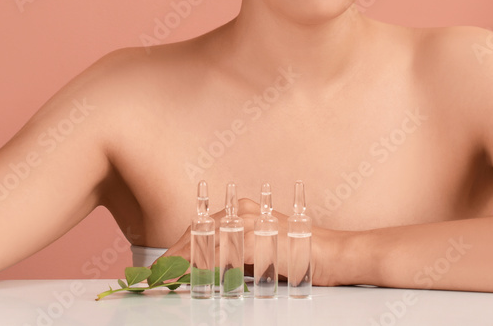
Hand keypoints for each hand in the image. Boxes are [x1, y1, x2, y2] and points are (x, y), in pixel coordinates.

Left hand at [159, 198, 341, 286]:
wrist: (335, 255)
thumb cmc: (301, 256)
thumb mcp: (264, 255)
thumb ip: (238, 258)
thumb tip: (208, 273)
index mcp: (244, 212)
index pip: (201, 228)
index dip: (179, 249)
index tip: (163, 268)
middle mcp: (244, 213)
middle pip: (197, 233)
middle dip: (174, 257)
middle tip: (157, 278)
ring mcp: (251, 224)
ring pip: (205, 243)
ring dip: (183, 265)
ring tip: (167, 282)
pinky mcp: (258, 240)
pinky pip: (222, 256)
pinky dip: (204, 270)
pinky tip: (193, 281)